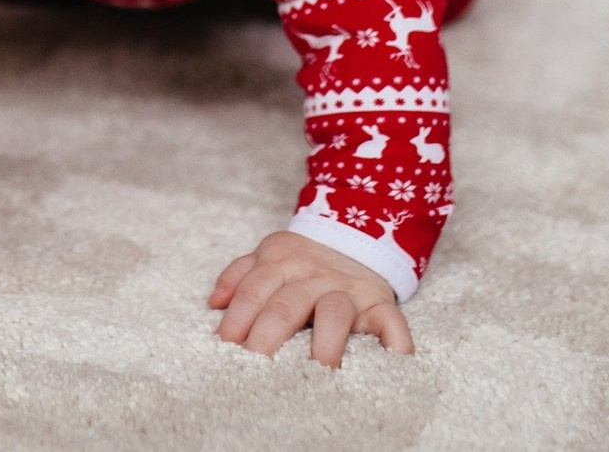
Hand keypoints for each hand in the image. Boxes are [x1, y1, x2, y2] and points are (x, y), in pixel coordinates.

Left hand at [209, 229, 411, 366]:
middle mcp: (315, 276)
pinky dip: (394, 342)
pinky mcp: (380, 304)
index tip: (227, 345)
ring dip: (324, 343)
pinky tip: (391, 362)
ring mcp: (348, 290)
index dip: (239, 317)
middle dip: (268, 336)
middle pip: (287, 305)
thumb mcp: (270, 256)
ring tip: (316, 372)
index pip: (255, 289)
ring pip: (334, 312)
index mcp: (282, 262)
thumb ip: (240, 275)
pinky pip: (391, 321)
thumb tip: (214, 302)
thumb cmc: (303, 262)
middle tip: (256, 367)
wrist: (356, 235)